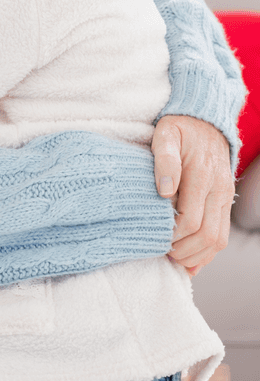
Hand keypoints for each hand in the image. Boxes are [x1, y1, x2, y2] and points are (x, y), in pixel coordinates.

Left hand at [151, 115, 234, 275]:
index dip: (173, 236)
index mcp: (202, 174)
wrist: (205, 120)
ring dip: (196, 255)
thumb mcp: (165, 134)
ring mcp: (224, 196)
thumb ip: (164, 161)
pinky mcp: (225, 201)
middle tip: (162, 252)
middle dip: (183, 250)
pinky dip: (207, 252)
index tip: (156, 238)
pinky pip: (222, 234)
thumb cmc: (179, 128)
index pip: (191, 220)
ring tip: (173, 257)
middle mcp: (218, 189)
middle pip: (206, 235)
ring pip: (218, 240)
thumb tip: (164, 192)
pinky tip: (190, 260)